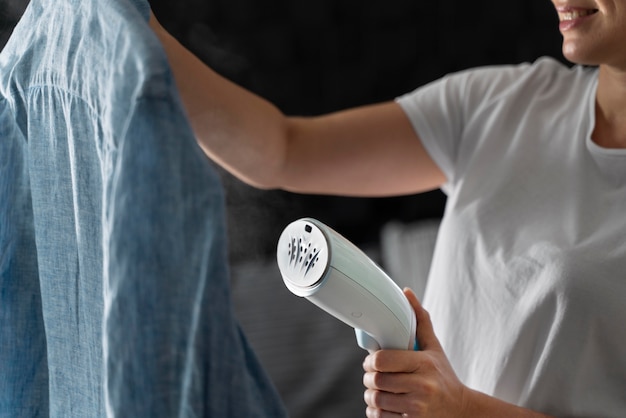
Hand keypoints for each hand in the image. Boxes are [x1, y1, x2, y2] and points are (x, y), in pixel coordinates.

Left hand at [362, 288, 469, 417]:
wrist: (460, 410)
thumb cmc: (443, 375)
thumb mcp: (434, 347)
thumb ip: (420, 320)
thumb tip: (406, 292)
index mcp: (424, 364)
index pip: (382, 360)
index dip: (370, 361)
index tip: (372, 361)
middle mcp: (421, 386)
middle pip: (376, 381)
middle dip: (369, 378)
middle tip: (373, 376)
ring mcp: (417, 408)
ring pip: (375, 400)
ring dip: (370, 396)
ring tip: (377, 391)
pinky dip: (375, 412)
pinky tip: (383, 406)